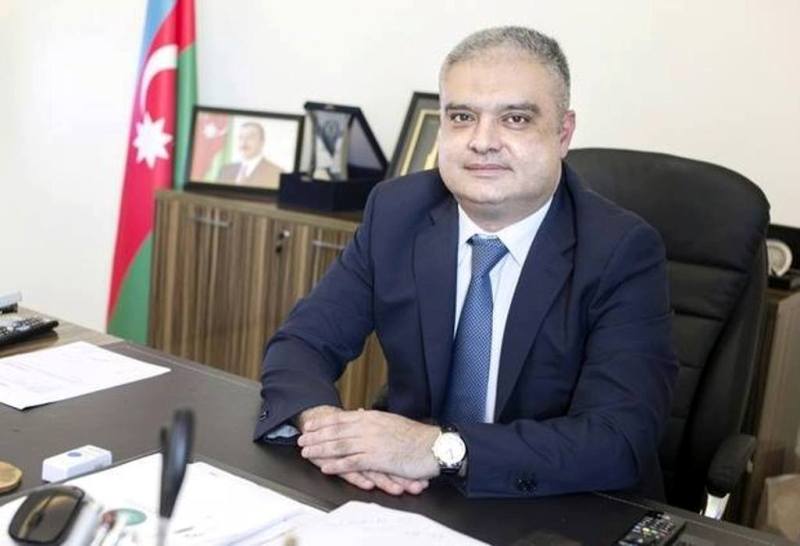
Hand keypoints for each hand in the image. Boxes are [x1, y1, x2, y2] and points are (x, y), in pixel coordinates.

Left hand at [298, 409, 440, 480]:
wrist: (433, 446)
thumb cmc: (415, 436)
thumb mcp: (391, 421)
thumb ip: (374, 420)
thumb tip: (360, 414)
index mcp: (372, 417)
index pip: (342, 418)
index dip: (323, 422)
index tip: (310, 424)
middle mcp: (369, 427)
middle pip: (336, 431)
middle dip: (316, 435)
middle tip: (301, 439)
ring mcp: (371, 442)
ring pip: (339, 445)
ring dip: (320, 449)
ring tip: (306, 452)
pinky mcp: (377, 458)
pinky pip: (352, 462)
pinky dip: (336, 465)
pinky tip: (325, 467)